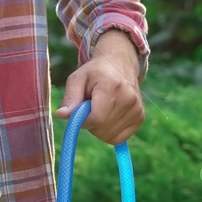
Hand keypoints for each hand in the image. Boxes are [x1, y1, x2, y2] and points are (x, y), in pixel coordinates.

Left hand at [55, 29, 143, 144]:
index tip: (81, 112)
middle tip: (90, 107)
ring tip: (100, 109)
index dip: (84, 120)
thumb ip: (70, 98)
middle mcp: (128, 98)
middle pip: (102, 129)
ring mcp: (137, 109)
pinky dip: (110, 132)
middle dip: (91, 124)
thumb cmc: (95, 73)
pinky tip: (108, 117)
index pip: (96, 118)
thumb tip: (61, 115)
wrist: (120, 63)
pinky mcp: (140, 117)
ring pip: (110, 136)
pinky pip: (119, 138)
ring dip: (99, 128)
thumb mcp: (77, 79)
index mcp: (112, 86)